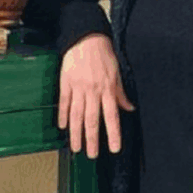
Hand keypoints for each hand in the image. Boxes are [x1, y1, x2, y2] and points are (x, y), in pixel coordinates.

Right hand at [58, 33, 135, 157]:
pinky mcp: (66, 82)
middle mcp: (93, 90)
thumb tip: (129, 108)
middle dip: (92, 139)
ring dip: (76, 133)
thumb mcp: (117, 72)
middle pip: (92, 119)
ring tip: (75, 147)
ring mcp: (78, 87)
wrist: (85, 37)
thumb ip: (121, 93)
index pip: (112, 116)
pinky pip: (64, 102)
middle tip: (91, 155)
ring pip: (77, 115)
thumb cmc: (103, 53)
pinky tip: (63, 127)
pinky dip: (63, 115)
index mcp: (108, 88)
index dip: (113, 133)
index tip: (113, 148)